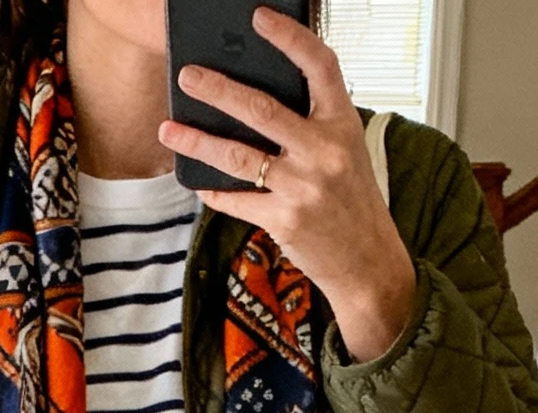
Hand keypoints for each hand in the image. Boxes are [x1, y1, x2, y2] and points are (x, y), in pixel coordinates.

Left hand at [161, 7, 417, 362]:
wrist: (368, 263)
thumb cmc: (352, 203)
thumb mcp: (347, 152)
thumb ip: (312, 126)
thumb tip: (256, 105)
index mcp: (343, 124)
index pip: (319, 66)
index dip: (289, 38)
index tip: (259, 18)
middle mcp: (324, 152)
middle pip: (262, 110)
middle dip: (219, 90)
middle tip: (188, 76)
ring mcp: (303, 188)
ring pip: (239, 156)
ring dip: (198, 141)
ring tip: (169, 129)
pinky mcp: (284, 220)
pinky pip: (237, 200)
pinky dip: (214, 191)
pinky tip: (196, 182)